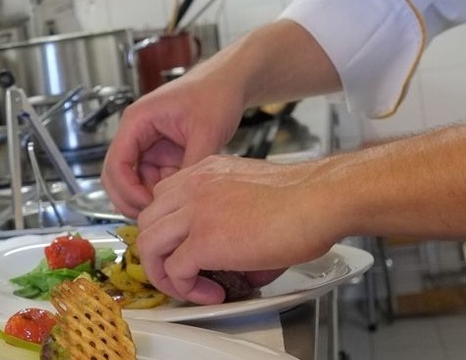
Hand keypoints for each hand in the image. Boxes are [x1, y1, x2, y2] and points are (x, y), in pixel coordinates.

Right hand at [100, 61, 247, 217]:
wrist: (230, 83)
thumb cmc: (214, 93)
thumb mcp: (206, 130)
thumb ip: (192, 163)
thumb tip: (183, 196)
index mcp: (137, 121)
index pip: (116, 163)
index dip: (127, 190)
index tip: (148, 207)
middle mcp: (137, 133)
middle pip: (117, 176)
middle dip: (131, 199)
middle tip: (152, 217)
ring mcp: (149, 145)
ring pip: (135, 182)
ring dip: (150, 197)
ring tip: (172, 208)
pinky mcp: (162, 153)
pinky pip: (154, 179)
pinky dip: (163, 192)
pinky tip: (181, 196)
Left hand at [135, 154, 336, 302]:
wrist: (318, 199)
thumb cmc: (302, 198)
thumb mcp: (253, 198)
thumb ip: (231, 222)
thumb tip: (239, 267)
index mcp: (204, 172)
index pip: (162, 198)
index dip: (168, 228)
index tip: (183, 248)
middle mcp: (192, 186)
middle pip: (147, 221)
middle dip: (159, 252)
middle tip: (181, 272)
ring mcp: (194, 212)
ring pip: (149, 244)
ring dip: (164, 273)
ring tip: (190, 287)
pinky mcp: (203, 240)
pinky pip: (175, 270)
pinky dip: (187, 288)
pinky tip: (212, 293)